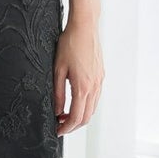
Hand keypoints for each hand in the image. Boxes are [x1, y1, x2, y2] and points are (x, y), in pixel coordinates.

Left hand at [53, 18, 103, 133]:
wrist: (85, 27)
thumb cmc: (70, 44)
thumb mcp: (58, 70)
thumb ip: (58, 93)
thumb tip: (58, 110)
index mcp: (83, 87)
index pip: (76, 117)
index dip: (66, 128)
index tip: (57, 130)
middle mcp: (94, 87)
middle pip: (86, 117)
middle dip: (73, 125)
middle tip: (60, 125)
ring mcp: (99, 81)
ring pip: (92, 108)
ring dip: (80, 115)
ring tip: (65, 114)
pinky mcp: (101, 75)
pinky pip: (96, 97)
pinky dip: (87, 105)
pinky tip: (76, 100)